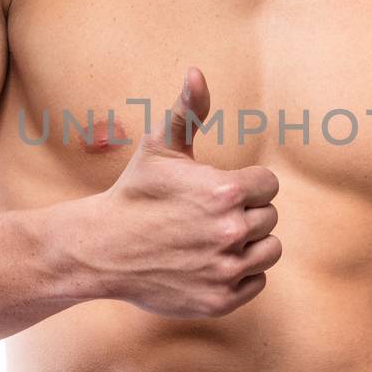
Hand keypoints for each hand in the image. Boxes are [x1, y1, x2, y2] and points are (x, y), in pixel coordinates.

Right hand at [94, 65, 281, 318]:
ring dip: (249, 244)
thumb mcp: (160, 147)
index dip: (245, 185)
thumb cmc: (135, 192)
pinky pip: (257, 281)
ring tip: (213, 237)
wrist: (101, 249)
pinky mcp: (220, 300)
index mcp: (226, 192)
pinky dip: (240, 273)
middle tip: (207, 215)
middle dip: (245, 213)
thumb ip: (188, 109)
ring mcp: (226, 270)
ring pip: (269, 250)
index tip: (216, 190)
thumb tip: (196, 70)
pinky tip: (210, 261)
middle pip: (269, 217)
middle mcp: (231, 233)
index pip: (269, 186)